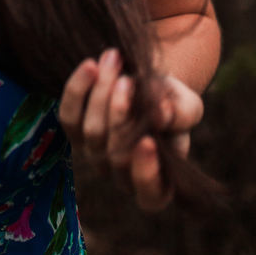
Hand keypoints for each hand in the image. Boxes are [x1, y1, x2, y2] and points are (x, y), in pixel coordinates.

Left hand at [58, 48, 203, 210]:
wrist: (146, 84)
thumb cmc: (172, 103)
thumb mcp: (186, 105)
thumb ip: (182, 113)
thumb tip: (162, 114)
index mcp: (157, 184)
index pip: (150, 194)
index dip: (146, 171)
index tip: (148, 141)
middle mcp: (122, 177)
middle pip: (116, 153)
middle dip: (121, 112)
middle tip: (128, 80)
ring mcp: (95, 157)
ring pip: (92, 131)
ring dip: (102, 92)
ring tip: (113, 60)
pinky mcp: (74, 134)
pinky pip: (69, 116)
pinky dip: (77, 89)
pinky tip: (90, 65)